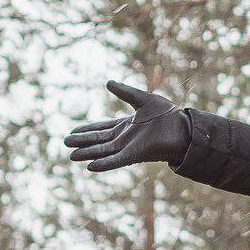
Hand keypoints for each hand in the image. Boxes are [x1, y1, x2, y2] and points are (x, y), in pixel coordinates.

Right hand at [63, 81, 188, 171]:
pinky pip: (116, 160)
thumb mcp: (142, 99)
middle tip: (66, 142)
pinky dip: (104, 164)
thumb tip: (107, 82)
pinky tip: (90, 166)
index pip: (102, 128)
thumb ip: (125, 92)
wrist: (183, 128)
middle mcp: (125, 138)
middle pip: (99, 140)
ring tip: (71, 155)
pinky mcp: (135, 155)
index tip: (73, 131)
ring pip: (103, 151)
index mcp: (127, 126)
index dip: (88, 130)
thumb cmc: (168, 115)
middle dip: (83, 141)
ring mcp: (129, 147)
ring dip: (88, 153)